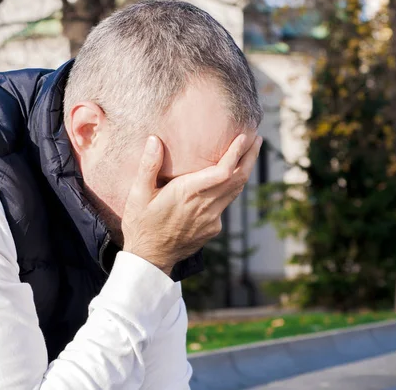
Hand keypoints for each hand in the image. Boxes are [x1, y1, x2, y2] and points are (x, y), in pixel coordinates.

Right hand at [121, 133, 262, 274]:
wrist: (150, 258)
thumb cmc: (141, 224)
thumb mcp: (138, 195)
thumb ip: (148, 166)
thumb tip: (154, 139)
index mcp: (187, 193)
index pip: (222, 172)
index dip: (236, 154)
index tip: (244, 137)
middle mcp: (205, 205)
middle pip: (238, 179)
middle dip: (249, 157)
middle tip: (258, 139)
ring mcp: (212, 219)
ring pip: (236, 191)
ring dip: (244, 171)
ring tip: (250, 153)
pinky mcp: (213, 228)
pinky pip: (226, 204)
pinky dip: (232, 188)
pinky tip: (230, 179)